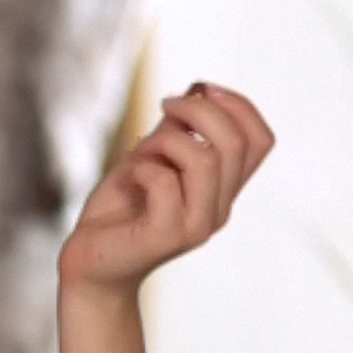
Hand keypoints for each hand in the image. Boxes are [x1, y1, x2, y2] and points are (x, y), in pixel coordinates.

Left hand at [57, 83, 272, 293]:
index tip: (204, 88)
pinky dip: (142, 167)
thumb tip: (193, 93)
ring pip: (205, 161)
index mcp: (222, 189)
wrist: (91, 264)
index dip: (239, 106)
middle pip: (236, 143)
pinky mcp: (168, 235)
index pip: (261, 141)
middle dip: (200, 110)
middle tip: (166, 104)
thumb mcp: (149, 160)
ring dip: (167, 140)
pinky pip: (164, 182)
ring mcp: (197, 225)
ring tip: (142, 150)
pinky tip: (130, 176)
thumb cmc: (119, 211)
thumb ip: (173, 132)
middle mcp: (220, 208)